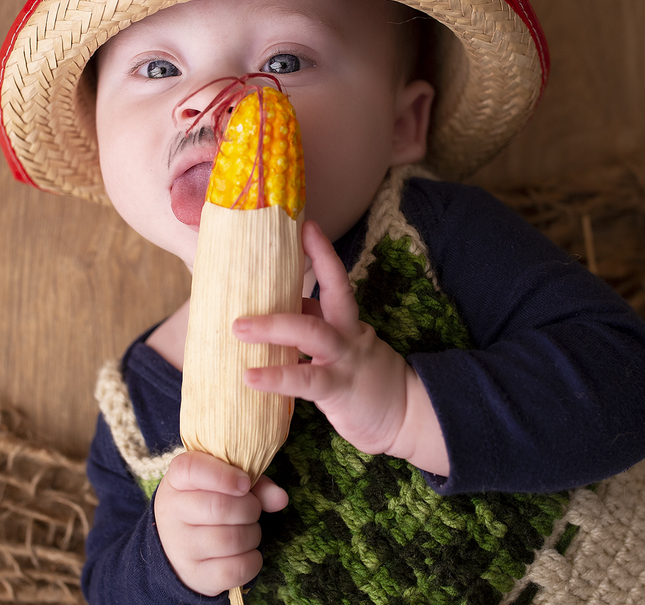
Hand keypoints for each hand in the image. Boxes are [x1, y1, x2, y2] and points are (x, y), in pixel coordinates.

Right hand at [154, 451, 288, 596]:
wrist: (178, 542)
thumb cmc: (208, 501)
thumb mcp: (224, 482)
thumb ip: (255, 484)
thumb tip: (281, 499)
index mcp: (177, 480)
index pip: (192, 469)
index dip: (224, 475)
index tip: (245, 483)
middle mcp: (172, 511)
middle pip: (220, 507)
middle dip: (250, 508)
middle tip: (252, 509)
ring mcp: (180, 546)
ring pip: (230, 540)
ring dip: (253, 534)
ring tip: (248, 530)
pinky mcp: (194, 574)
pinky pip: (234, 570)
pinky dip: (252, 560)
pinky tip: (247, 552)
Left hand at [236, 220, 448, 473]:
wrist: (407, 419)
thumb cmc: (365, 381)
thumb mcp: (344, 347)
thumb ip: (315, 328)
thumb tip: (279, 307)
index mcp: (348, 322)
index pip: (336, 280)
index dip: (322, 252)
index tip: (304, 226)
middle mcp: (349, 334)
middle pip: (333, 292)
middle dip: (303, 270)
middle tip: (258, 265)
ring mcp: (346, 360)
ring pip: (313, 333)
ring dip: (273, 327)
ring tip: (238, 327)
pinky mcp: (340, 390)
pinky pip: (305, 381)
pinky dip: (276, 377)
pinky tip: (250, 377)